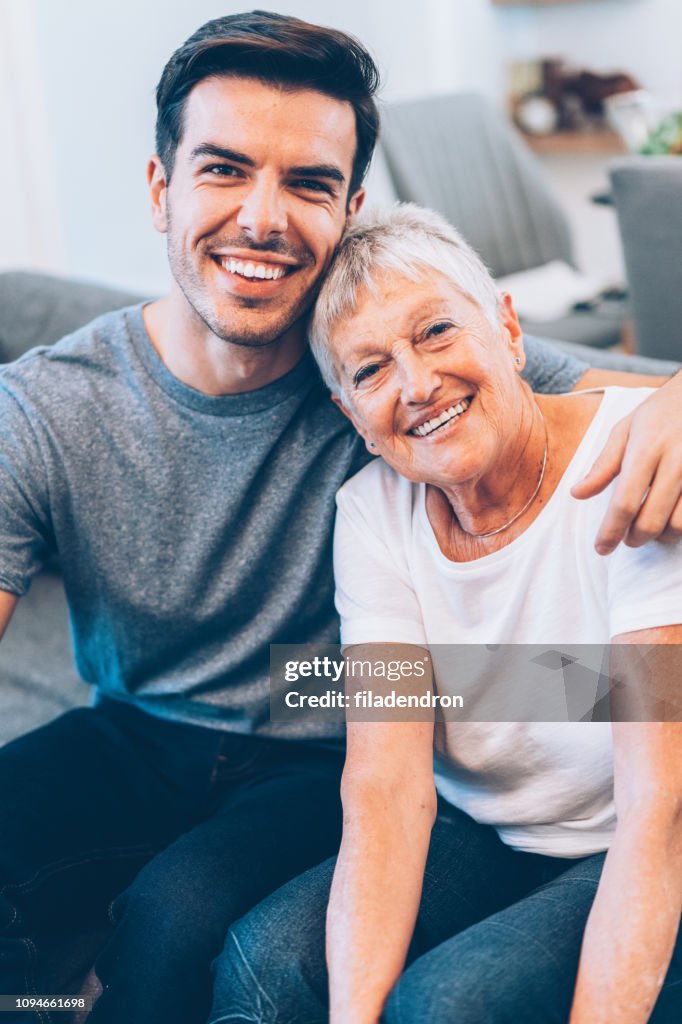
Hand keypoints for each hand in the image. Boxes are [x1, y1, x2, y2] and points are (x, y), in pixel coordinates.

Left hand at [571, 373, 681, 554]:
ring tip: (648, 527)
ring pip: (678, 527)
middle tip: (625, 538)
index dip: (610, 531)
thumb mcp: (625, 430)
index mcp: (647, 449)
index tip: (601, 548)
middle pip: (651, 521)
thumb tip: (577, 494)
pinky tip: (668, 519)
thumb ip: (603, 465)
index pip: (625, 502)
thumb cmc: (659, 413)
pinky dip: (679, 527)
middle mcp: (676, 463)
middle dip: (633, 539)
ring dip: (659, 536)